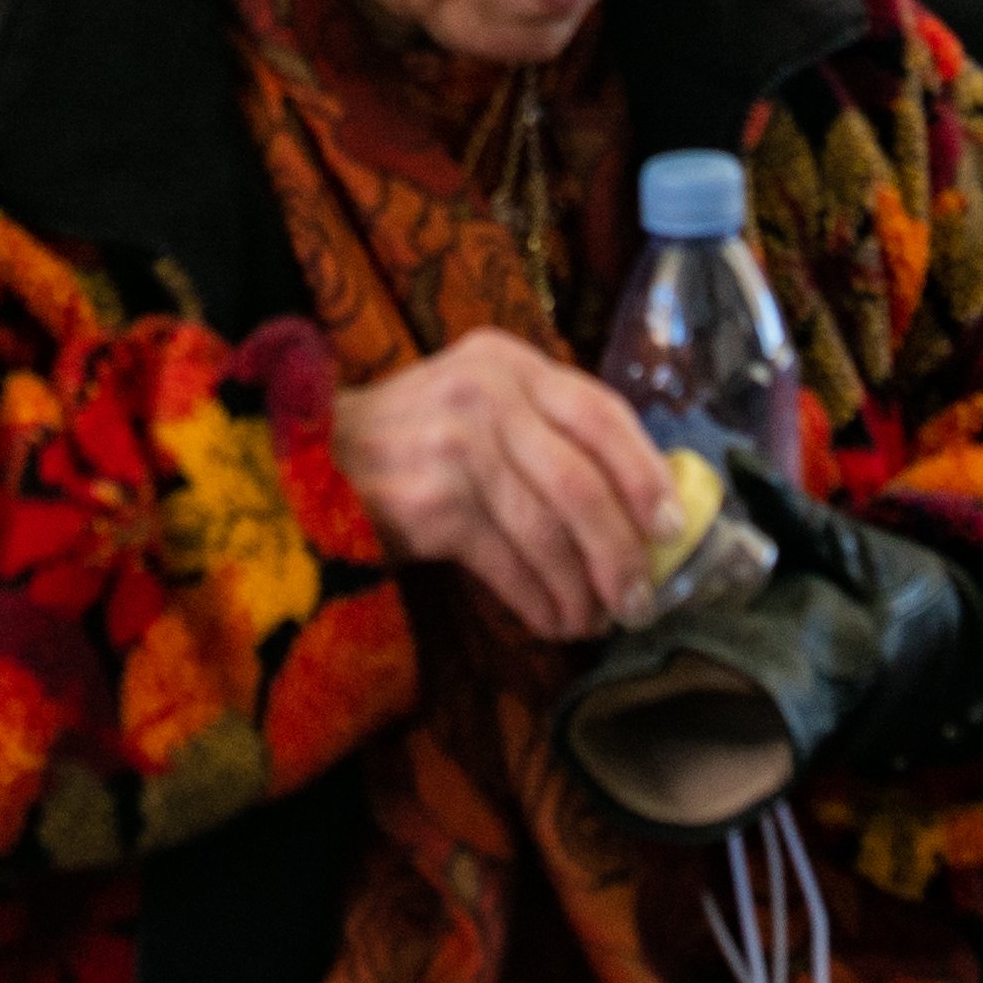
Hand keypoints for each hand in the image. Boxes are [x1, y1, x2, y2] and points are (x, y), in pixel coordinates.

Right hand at [333, 333, 681, 642]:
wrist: (311, 462)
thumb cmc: (415, 443)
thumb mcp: (481, 405)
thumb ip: (549, 433)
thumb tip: (645, 506)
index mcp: (508, 360)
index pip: (600, 411)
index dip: (644, 473)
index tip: (671, 527)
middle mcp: (484, 393)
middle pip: (580, 482)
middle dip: (621, 551)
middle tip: (641, 599)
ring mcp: (453, 446)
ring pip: (548, 531)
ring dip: (582, 588)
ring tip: (596, 620)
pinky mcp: (427, 503)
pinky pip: (507, 564)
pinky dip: (539, 601)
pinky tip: (553, 622)